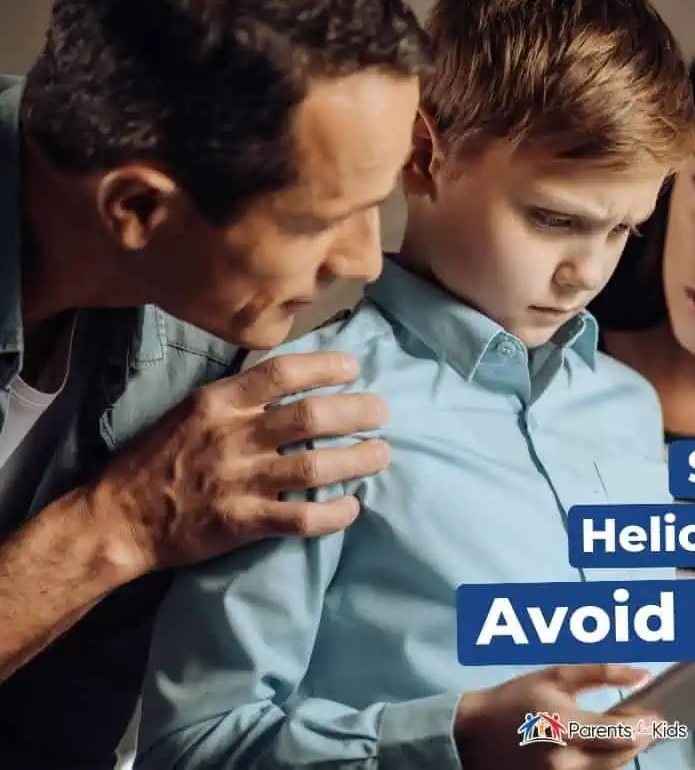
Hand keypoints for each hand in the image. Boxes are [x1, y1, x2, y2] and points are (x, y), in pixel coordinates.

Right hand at [90, 351, 390, 572]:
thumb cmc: (157, 460)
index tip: (355, 366)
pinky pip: (301, 518)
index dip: (326, 366)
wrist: (118, 519)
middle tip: (382, 412)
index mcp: (219, 403)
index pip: (282, 372)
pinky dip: (334, 514)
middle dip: (357, 411)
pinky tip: (353, 508)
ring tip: (381, 454)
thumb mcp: (191, 412)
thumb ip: (238, 397)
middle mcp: (234, 437)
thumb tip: (293, 381)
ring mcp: (240, 481)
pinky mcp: (243, 522)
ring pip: (315, 466)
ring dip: (357, 459)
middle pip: (311, 416)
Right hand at [455, 664, 663, 769]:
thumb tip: (641, 675)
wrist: (473, 735)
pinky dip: (606, 763)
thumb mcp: (556, 675)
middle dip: (642, 739)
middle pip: (622, 757)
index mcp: (566, 727)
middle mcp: (565, 761)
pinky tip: (608, 747)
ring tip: (632, 733)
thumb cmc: (516, 700)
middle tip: (652, 722)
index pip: (622, 734)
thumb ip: (601, 672)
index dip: (647, 725)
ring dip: (626, 753)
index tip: (659, 714)